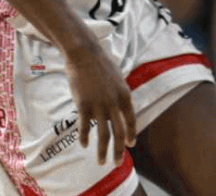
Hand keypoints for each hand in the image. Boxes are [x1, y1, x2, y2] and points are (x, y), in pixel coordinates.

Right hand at [63, 40, 136, 166]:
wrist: (83, 53)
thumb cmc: (100, 63)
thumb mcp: (117, 78)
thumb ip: (119, 95)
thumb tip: (119, 110)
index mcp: (125, 95)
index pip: (131, 120)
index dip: (131, 134)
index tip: (130, 145)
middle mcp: (114, 103)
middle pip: (119, 132)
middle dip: (119, 150)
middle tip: (117, 163)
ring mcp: (98, 105)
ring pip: (103, 134)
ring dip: (103, 151)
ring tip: (101, 162)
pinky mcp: (83, 105)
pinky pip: (85, 127)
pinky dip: (85, 137)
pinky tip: (84, 145)